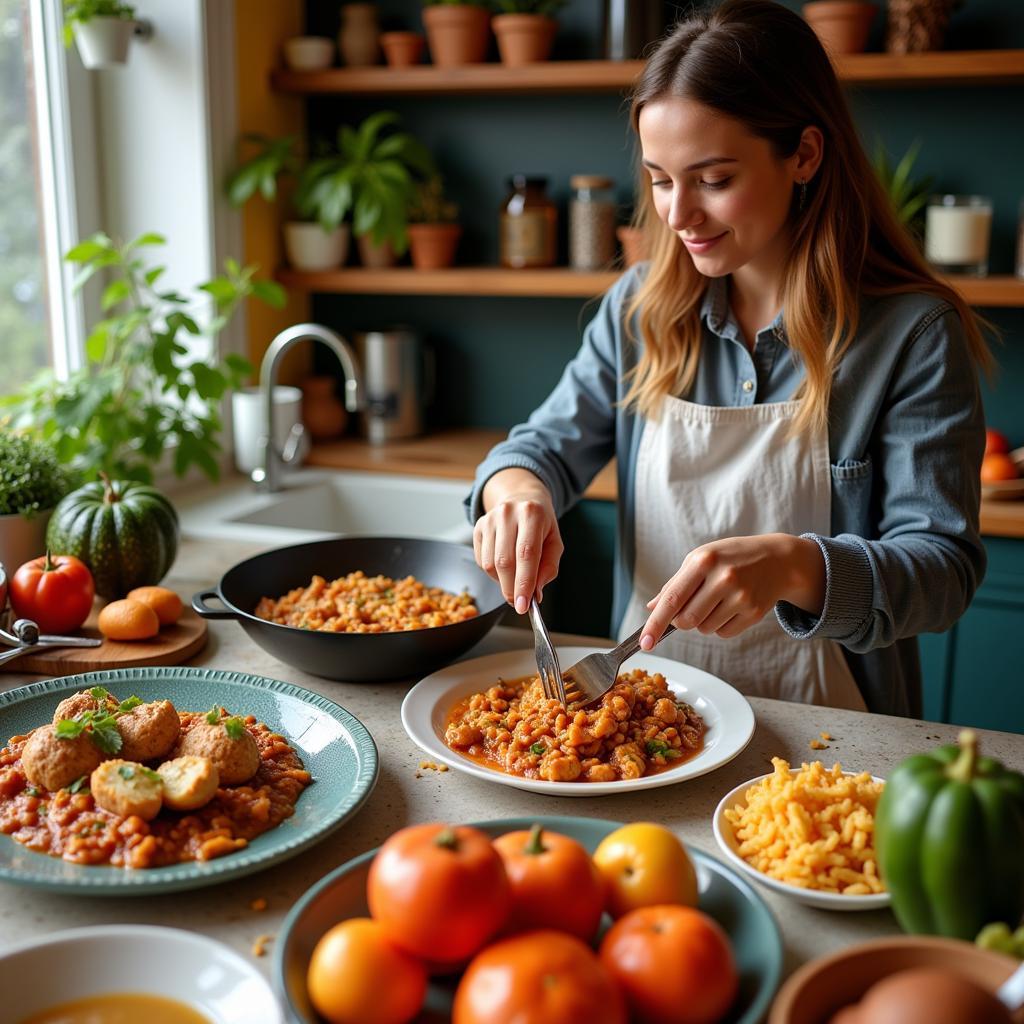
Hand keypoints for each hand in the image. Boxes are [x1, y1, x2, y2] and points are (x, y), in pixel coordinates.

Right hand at [474, 469, 563, 612]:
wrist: (521, 498)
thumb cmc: (541, 524)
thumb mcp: (554, 542)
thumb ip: (548, 568)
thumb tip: (535, 593)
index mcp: (532, 514)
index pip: (526, 554)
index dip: (524, 583)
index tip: (523, 605)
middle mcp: (508, 513)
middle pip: (505, 562)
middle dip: (511, 589)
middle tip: (519, 602)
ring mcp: (489, 519)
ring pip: (490, 564)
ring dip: (502, 582)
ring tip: (515, 578)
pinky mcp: (478, 527)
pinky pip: (482, 561)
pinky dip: (493, 573)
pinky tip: (504, 566)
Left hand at [640, 534, 825, 648]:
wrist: (776, 560)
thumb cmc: (731, 558)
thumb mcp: (701, 559)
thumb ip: (675, 584)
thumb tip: (652, 608)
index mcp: (703, 561)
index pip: (672, 599)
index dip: (655, 623)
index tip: (645, 643)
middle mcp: (723, 578)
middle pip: (686, 621)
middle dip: (681, 621)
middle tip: (691, 605)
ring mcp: (741, 596)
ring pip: (704, 629)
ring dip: (703, 621)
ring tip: (717, 599)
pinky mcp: (754, 612)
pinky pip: (723, 634)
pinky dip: (721, 625)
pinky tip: (731, 606)